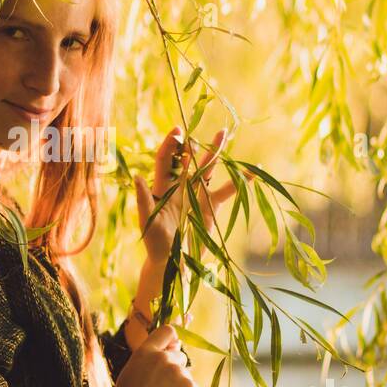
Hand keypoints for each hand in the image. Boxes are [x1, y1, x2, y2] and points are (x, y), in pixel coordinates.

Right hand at [109, 325, 199, 386]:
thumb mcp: (133, 370)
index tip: (172, 349)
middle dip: (175, 371)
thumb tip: (176, 346)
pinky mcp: (189, 386)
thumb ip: (151, 358)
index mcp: (146, 351)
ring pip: (186, 376)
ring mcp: (177, 371)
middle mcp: (163, 357)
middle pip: (180, 357)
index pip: (168, 331)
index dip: (173, 340)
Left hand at [133, 126, 237, 269]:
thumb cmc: (154, 242)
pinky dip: (239, 183)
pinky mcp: (211, 206)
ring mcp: (197, 195)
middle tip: (196, 125)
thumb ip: (143, 199)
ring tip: (224, 134)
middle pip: (188, 159)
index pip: (166, 159)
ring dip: (215, 152)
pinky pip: (227, 191)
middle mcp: (180, 186)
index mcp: (163, 186)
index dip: (170, 144)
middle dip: (194, 142)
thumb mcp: (147, 220)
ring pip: (207, 169)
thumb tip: (135, 176)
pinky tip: (251, 172)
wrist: (172, 261)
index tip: (177, 131)